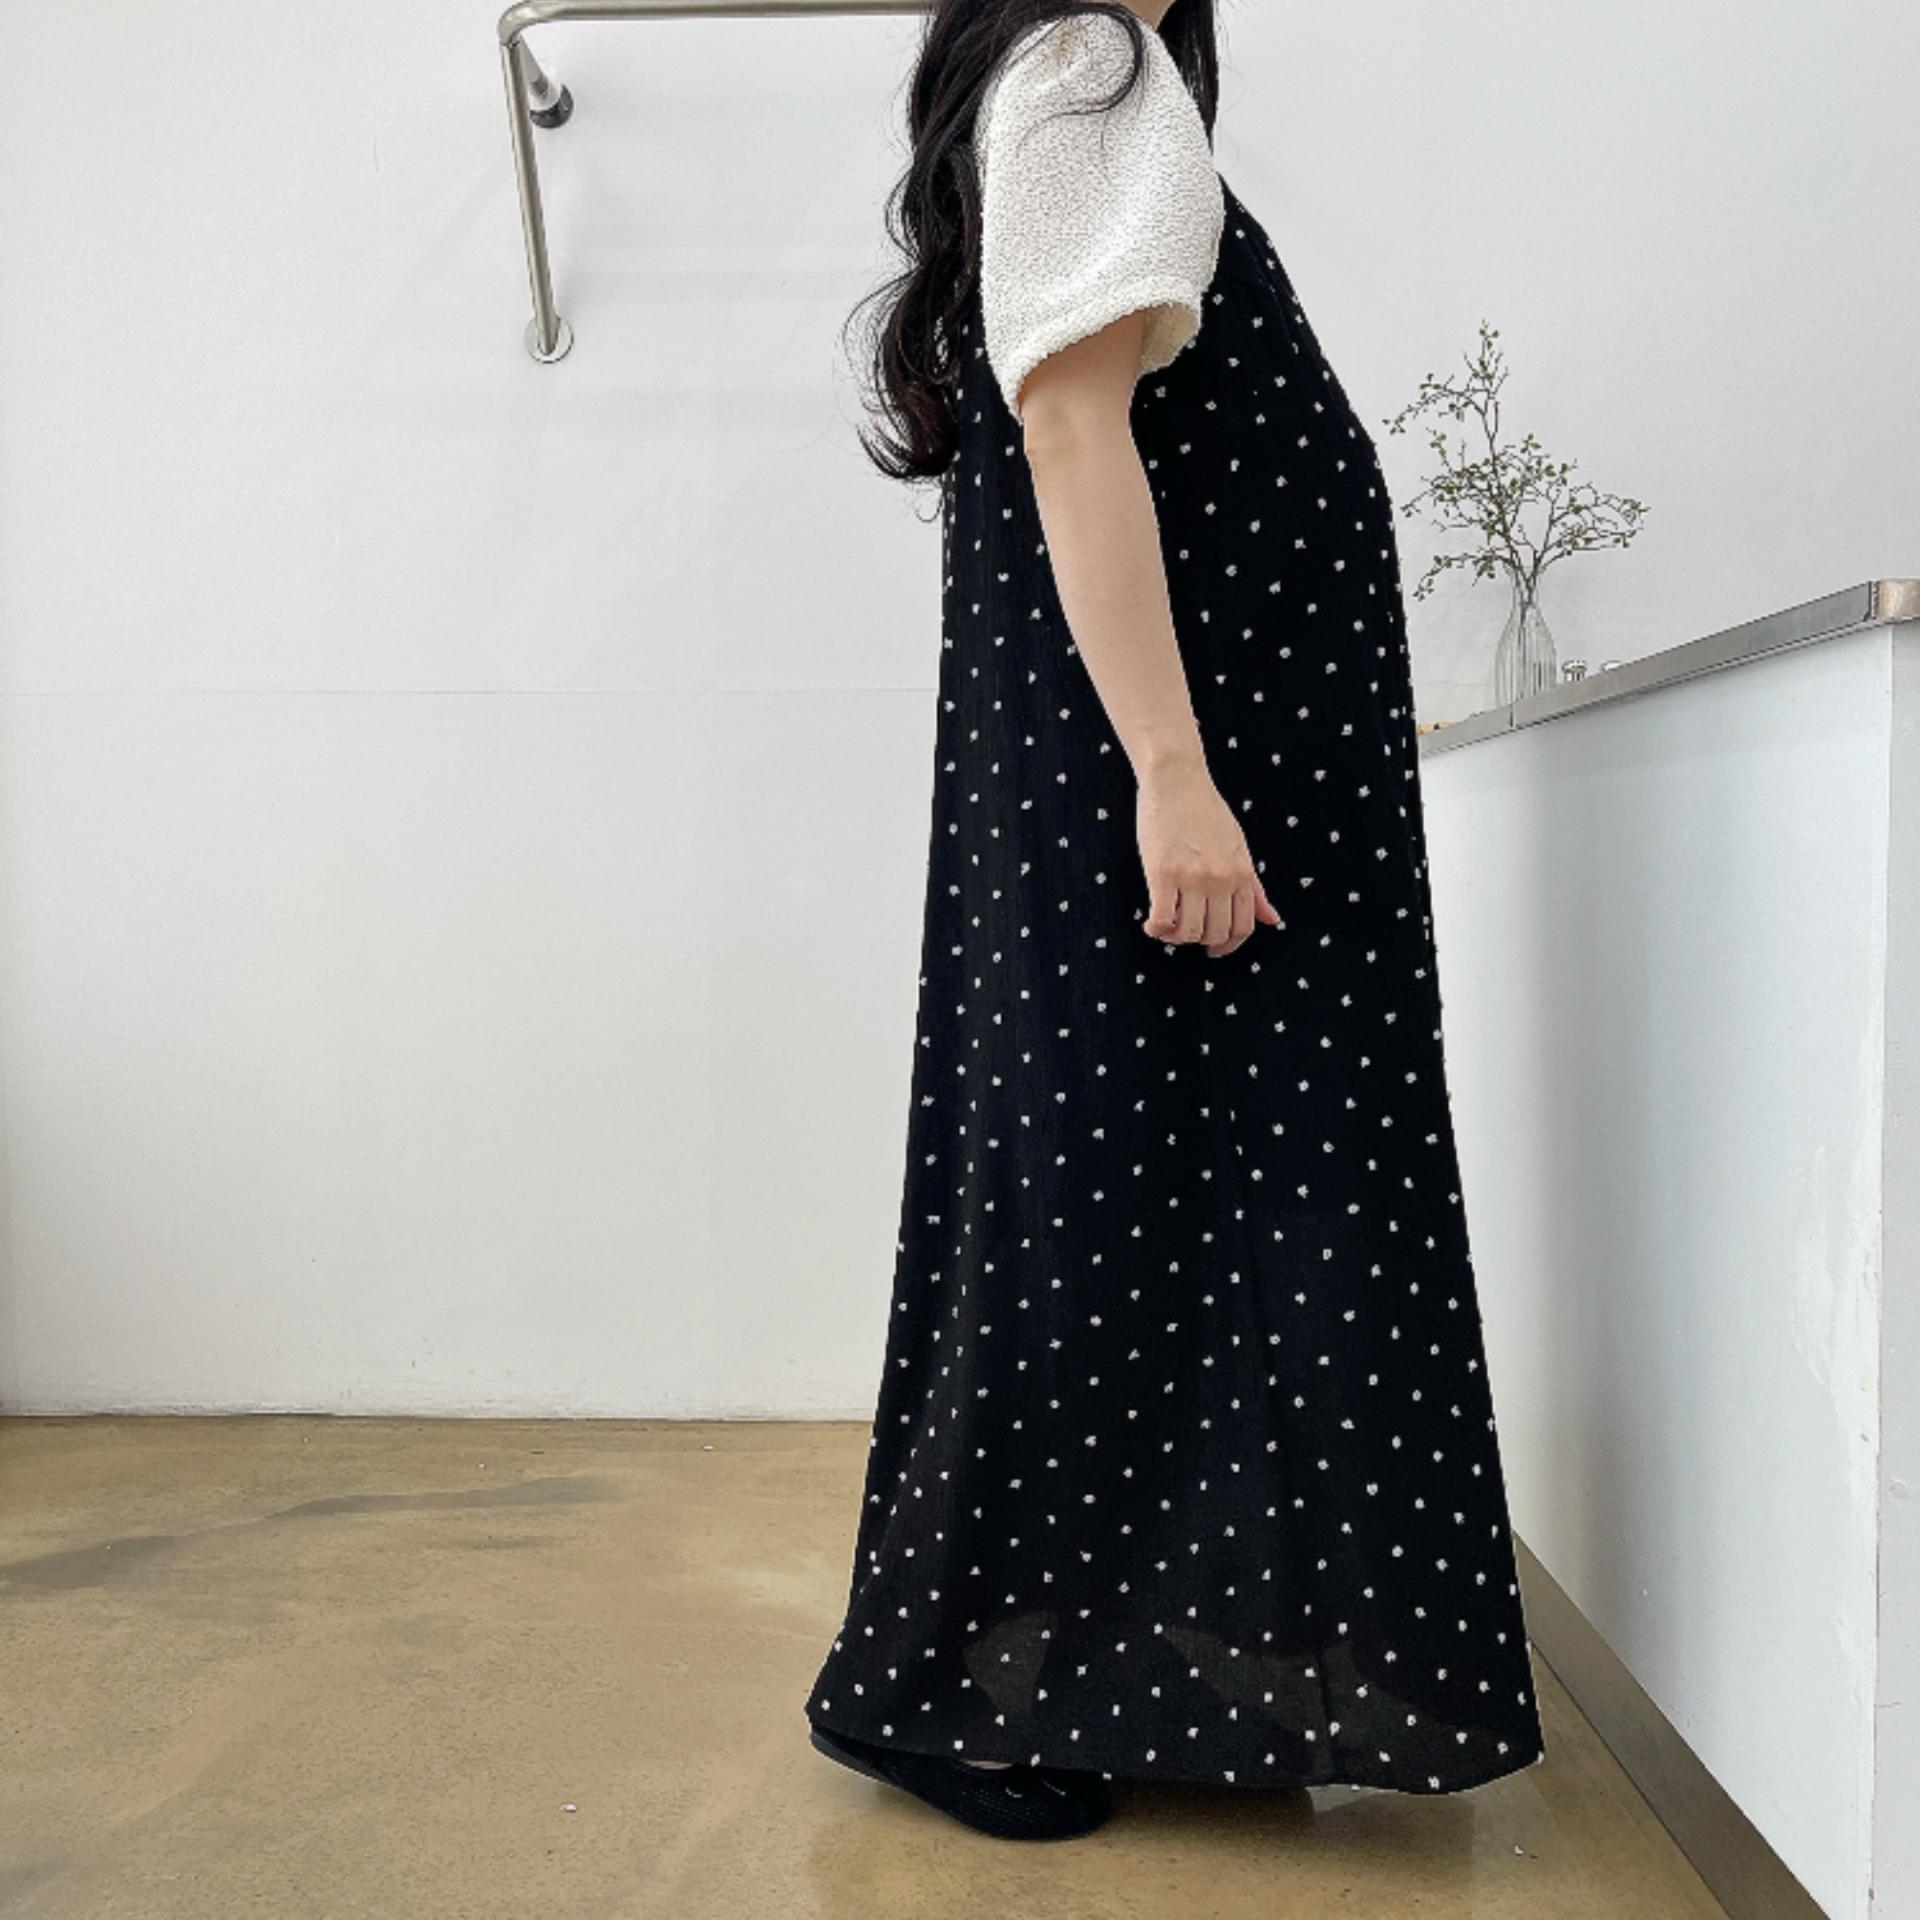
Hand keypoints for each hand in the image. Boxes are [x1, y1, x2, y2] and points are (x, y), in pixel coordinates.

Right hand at [1136, 758, 1281, 956]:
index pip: (1243, 927)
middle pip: (1216, 933)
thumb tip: (1273, 920)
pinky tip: (1151, 924)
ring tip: (1167, 927)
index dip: (1228, 945)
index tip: (1214, 948)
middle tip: (1186, 933)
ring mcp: (1191, 877)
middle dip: (1200, 941)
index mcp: (1241, 873)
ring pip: (1188, 931)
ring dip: (1176, 937)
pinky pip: (1162, 919)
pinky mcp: (1162, 873)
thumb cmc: (1206, 810)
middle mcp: (1220, 879)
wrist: (1177, 779)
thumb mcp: (1239, 848)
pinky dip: (1156, 929)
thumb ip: (1254, 887)